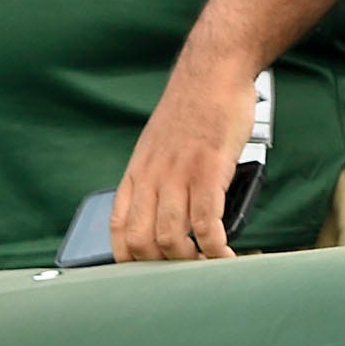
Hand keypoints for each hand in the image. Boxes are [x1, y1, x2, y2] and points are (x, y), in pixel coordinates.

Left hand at [110, 52, 254, 262]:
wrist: (213, 70)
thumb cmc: (194, 105)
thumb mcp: (160, 142)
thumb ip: (158, 174)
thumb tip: (169, 207)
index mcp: (138, 171)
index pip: (119, 229)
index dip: (130, 260)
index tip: (147, 274)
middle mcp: (152, 177)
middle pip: (142, 243)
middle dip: (162, 269)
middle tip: (184, 275)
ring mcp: (179, 175)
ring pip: (171, 239)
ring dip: (189, 263)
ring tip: (206, 267)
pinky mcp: (207, 172)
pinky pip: (206, 224)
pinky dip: (215, 247)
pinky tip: (225, 254)